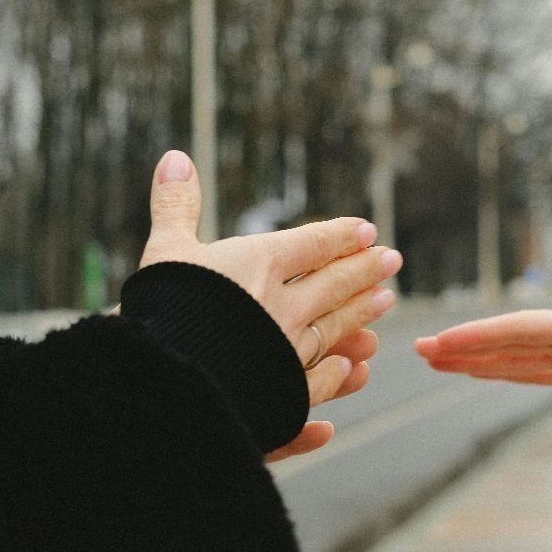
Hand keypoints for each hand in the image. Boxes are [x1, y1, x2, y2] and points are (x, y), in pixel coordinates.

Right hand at [143, 150, 402, 455]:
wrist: (162, 382)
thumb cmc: (158, 310)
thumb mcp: (164, 251)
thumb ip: (176, 206)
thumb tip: (176, 157)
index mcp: (259, 265)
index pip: (312, 245)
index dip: (340, 236)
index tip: (366, 231)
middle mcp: (283, 306)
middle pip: (334, 283)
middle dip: (364, 269)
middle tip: (393, 260)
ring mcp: (287, 352)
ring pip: (335, 327)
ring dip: (362, 312)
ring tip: (387, 300)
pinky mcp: (283, 394)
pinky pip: (319, 382)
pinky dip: (338, 374)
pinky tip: (352, 369)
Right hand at [415, 294, 551, 400]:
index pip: (520, 331)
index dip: (481, 337)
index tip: (443, 342)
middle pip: (506, 340)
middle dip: (463, 345)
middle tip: (417, 349)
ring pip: (512, 353)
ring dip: (474, 356)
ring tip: (433, 358)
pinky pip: (530, 367)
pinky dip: (501, 369)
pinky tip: (478, 370)